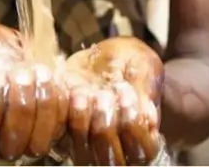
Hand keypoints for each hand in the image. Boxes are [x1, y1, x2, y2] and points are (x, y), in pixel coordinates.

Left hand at [60, 37, 164, 165]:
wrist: (102, 53)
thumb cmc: (130, 61)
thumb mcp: (144, 65)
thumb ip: (146, 89)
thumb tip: (148, 119)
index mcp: (143, 134)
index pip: (143, 153)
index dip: (135, 129)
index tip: (130, 98)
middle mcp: (117, 144)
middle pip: (113, 161)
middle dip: (107, 126)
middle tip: (105, 95)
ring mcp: (88, 142)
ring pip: (83, 155)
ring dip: (83, 122)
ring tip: (86, 92)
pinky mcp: (63, 131)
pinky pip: (59, 137)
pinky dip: (64, 114)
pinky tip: (72, 90)